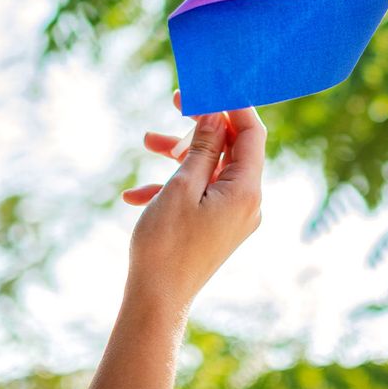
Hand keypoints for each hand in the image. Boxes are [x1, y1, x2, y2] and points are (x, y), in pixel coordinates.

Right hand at [121, 90, 265, 313]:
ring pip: (211, 169)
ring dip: (181, 154)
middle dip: (201, 126)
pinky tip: (134, 195)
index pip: (252, 133)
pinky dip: (172, 187)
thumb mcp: (181, 187)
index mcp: (246, 190)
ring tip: (146, 142)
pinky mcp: (217, 226)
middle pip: (232, 148)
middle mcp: (248, 202)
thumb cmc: (166, 245)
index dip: (234, 105)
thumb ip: (203, 148)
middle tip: (175, 102)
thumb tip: (216, 116)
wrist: (156, 303)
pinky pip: (200, 194)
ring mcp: (233, 216)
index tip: (211, 85)